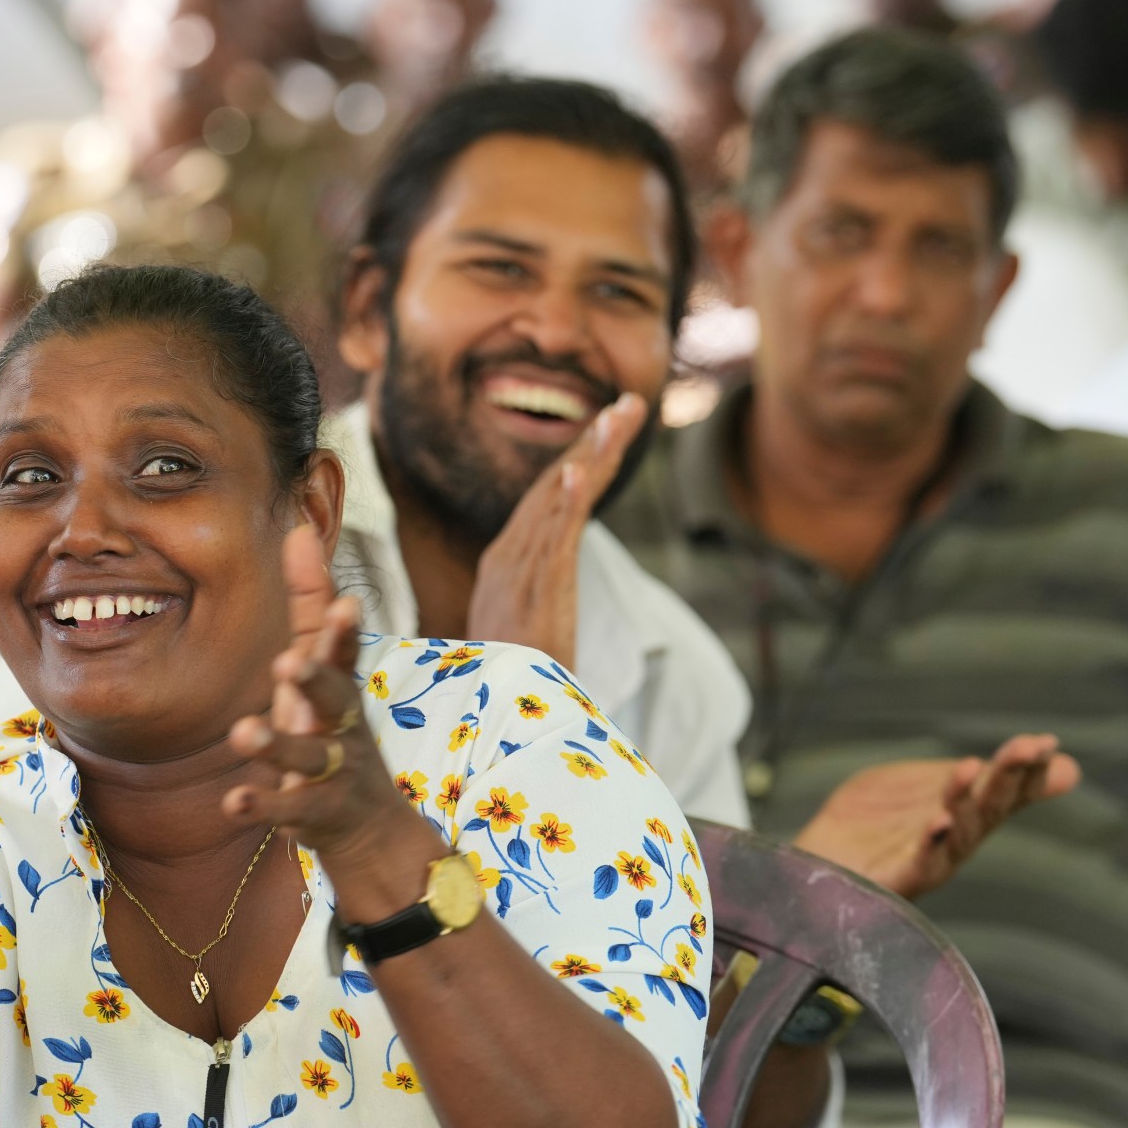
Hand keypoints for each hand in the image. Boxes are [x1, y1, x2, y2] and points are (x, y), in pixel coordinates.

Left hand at [221, 525, 426, 868]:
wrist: (370, 825)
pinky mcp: (314, 813)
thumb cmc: (332, 726)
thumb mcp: (320, 665)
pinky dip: (262, 805)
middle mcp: (342, 725)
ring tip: (242, 733)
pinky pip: (287, 809)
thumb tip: (299, 527)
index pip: (344, 653)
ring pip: (308, 758)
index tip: (346, 604)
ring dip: (276, 746)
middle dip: (315, 680)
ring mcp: (333, 772)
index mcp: (339, 687)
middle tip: (286, 663)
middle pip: (336, 700)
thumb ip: (310, 601)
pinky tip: (232, 802)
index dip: (343, 631)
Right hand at [464, 393, 647, 667]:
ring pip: (557, 500)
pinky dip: (565, 503)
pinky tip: (579, 472)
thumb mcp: (525, 629)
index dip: (580, 459)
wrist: (497, 721)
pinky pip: (552, 540)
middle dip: (594, 443)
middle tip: (630, 406)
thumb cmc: (512, 682)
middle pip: (555, 486)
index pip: (547, 498)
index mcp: (505, 561)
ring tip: (618, 417)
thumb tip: (549, 592)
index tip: (611, 427)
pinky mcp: (533, 591)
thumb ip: (535, 601)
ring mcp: (520, 571)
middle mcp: (508, 556)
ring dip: (590, 456)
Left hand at [791, 733, 1080, 899]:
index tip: (1046, 744)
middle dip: (1010, 777)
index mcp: (962, 812)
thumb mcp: (922, 784)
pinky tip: (939, 820)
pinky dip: (932, 844)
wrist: (816, 856)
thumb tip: (1049, 751)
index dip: (1027, 769)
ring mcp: (927, 860)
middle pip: (989, 808)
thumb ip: (973, 772)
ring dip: (969, 801)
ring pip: (959, 833)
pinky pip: (919, 864)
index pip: (1003, 789)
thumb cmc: (872, 822)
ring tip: (973, 768)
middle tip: (1029, 748)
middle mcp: (953, 839)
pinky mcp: (896, 879)